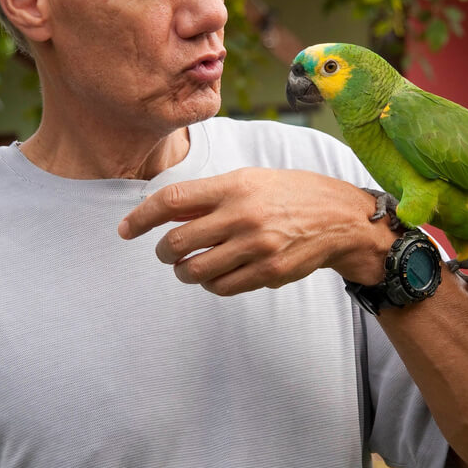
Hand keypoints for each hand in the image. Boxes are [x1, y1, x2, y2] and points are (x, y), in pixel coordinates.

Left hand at [118, 168, 395, 295]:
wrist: (341, 220)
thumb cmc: (290, 195)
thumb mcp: (250, 180)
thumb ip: (209, 196)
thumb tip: (164, 212)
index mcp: (235, 186)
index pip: (172, 200)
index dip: (141, 217)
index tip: (126, 230)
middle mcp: (243, 216)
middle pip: (177, 241)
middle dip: (163, 252)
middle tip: (165, 253)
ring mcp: (256, 247)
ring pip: (195, 271)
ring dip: (184, 272)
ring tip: (189, 266)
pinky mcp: (268, 273)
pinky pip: (221, 287)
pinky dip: (210, 284)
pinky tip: (216, 274)